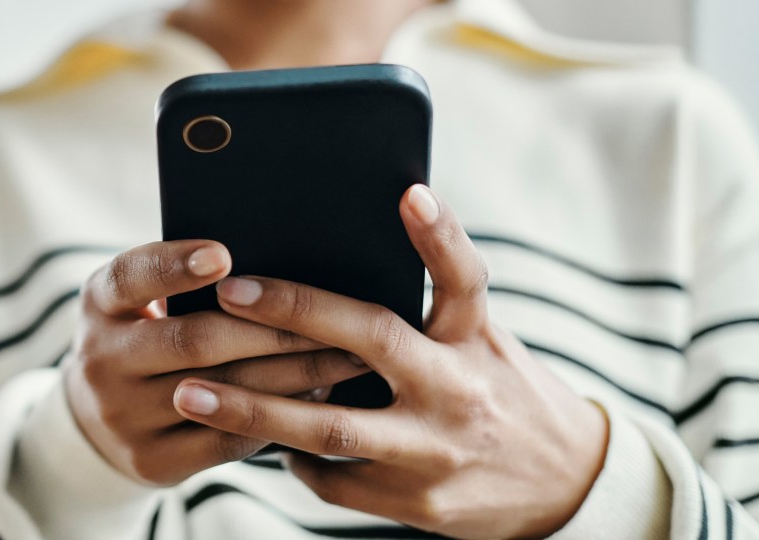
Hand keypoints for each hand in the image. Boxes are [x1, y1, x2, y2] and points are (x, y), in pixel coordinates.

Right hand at [64, 240, 369, 485]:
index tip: (224, 255)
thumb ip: (186, 282)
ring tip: (346, 355)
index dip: (176, 266)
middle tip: (334, 319)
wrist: (99, 419)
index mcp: (101, 303)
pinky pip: (227, 438)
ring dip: (293, 373)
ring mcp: (122, 414)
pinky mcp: (151, 459)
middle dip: (274, 329)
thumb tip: (278, 273)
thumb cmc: (147, 338)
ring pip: (223, 391)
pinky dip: (278, 414)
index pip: (132, 277)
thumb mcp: (141, 302)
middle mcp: (101, 358)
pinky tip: (318, 395)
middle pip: (195, 340)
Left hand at [171, 185, 608, 538]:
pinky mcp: (420, 504)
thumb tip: (384, 234)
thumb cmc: (507, 392)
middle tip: (227, 293)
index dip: (438, 235)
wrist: (566, 485)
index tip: (407, 193)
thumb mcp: (485, 341)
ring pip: (333, 428)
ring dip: (256, 409)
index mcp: (476, 341)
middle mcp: (459, 390)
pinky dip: (293, 460)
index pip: (462, 278)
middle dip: (295, 314)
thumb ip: (438, 302)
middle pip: (372, 342)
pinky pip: (335, 482)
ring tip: (193, 391)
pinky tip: (264, 440)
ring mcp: (437, 452)